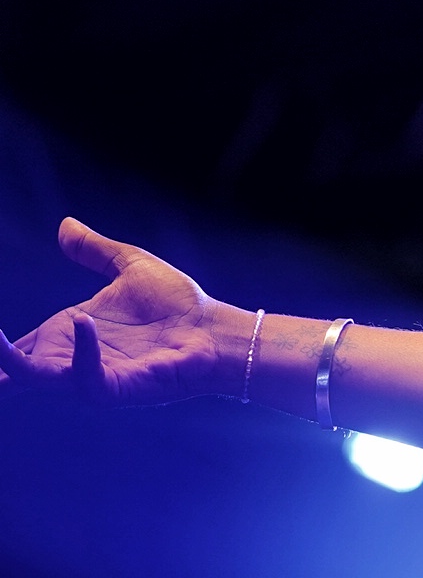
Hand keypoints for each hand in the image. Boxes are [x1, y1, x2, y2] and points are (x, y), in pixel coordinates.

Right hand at [0, 218, 241, 404]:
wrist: (213, 328)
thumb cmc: (177, 303)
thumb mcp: (130, 266)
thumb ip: (94, 251)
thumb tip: (65, 225)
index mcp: (70, 331)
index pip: (19, 342)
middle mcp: (73, 356)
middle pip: (17, 366)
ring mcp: (93, 373)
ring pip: (37, 378)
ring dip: (12, 363)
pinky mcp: (117, 387)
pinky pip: (87, 376)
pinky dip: (81, 351)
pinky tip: (81, 321)